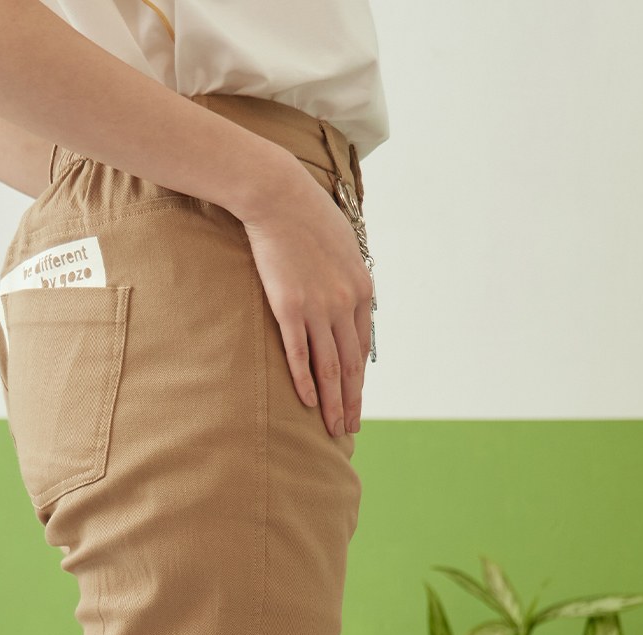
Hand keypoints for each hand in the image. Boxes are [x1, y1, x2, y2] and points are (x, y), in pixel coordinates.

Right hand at [227, 153, 374, 436]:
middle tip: (350, 428)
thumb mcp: (344, 247)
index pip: (363, 346)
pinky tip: (309, 403)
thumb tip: (347, 303)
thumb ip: (348, 280)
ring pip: (330, 368)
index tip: (356, 399)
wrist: (279, 198)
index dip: (360, 379)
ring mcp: (318, 308)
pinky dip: (305, 382)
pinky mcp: (289, 309)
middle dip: (352, 401)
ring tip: (333, 428)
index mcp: (361, 290)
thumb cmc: (308, 218)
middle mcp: (345, 303)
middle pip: (352, 365)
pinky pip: (300, 355)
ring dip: (334, 402)